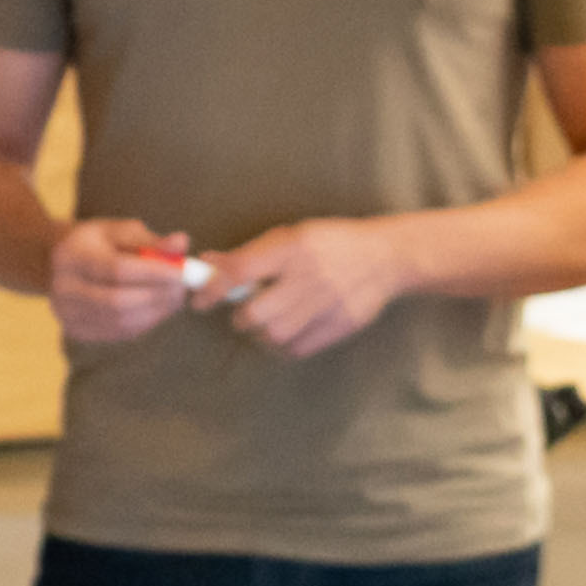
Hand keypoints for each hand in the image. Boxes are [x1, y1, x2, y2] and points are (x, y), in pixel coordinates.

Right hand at [47, 218, 198, 345]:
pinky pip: (120, 333)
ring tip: (174, 297)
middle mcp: (63, 288)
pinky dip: (146, 322)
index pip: (117, 269)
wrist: (60, 265)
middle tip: (183, 289)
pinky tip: (158, 308)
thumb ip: (151, 240)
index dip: (153, 273)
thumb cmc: (99, 244)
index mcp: (72, 255)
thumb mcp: (121, 232)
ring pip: (122, 322)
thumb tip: (183, 243)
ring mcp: (67, 314)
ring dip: (156, 312)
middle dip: (157, 296)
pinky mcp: (77, 331)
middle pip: (118, 301)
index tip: (182, 273)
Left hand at [205, 215, 421, 357]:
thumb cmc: (330, 243)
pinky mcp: (339, 326)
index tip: (200, 301)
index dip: (213, 288)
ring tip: (266, 323)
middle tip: (244, 314)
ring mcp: (326, 304)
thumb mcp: (292, 236)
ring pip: (275, 335)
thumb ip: (250, 253)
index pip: (241, 271)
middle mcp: (308, 276)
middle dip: (242, 317)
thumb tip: (208, 263)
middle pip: (257, 312)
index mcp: (293, 248)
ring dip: (261, 334)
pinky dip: (282, 347)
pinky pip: (297, 350)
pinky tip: (286, 333)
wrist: (385, 257)